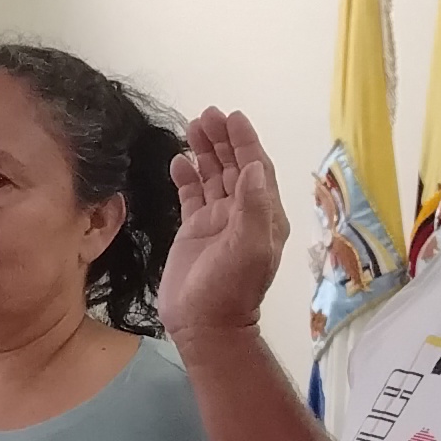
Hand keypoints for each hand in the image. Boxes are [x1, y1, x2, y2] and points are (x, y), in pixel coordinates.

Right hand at [161, 107, 293, 346]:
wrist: (205, 326)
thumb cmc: (230, 289)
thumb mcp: (249, 248)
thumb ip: (253, 207)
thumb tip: (254, 166)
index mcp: (263, 215)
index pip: (256, 168)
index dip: (246, 142)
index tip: (232, 117)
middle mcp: (242, 214)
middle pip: (234, 166)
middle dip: (222, 140)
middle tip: (206, 114)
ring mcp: (217, 222)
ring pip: (213, 177)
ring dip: (204, 152)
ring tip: (190, 127)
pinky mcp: (193, 231)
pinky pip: (191, 195)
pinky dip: (186, 177)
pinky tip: (177, 161)